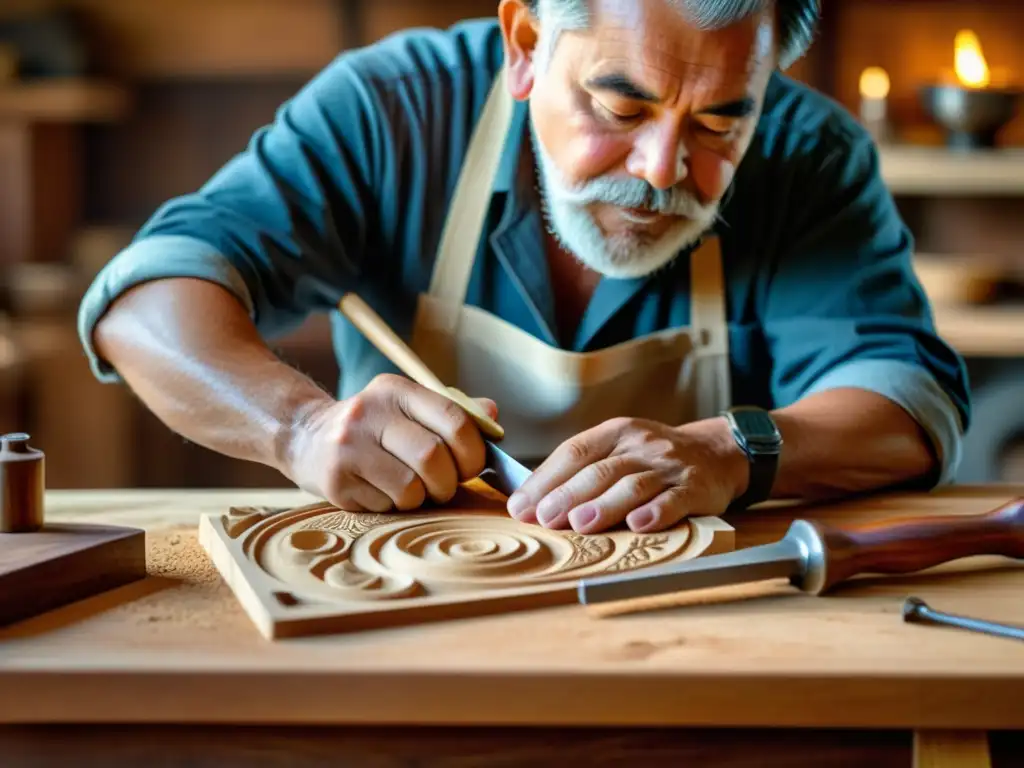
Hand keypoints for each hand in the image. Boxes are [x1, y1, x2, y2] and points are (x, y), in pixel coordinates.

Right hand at [285, 373, 496, 511]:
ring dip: (419, 499)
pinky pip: (385, 505)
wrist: (305, 437)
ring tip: (409, 489)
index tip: (470, 467)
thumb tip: (492, 416)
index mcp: (397, 390)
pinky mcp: (335, 479)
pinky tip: (380, 491)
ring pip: (410, 487)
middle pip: (433, 458)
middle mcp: (370, 412)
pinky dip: (393, 507)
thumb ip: (451, 413)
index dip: (473, 452)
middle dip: (446, 482)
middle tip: (440, 486)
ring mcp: (348, 446)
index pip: (454, 419)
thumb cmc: (374, 429)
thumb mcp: (408, 409)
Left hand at [505, 416, 748, 533]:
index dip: (545, 480)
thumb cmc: (652, 459)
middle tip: (544, 518)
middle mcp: (641, 445)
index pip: (573, 453)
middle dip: (568, 495)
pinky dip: (656, 512)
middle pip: (600, 470)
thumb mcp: (617, 451)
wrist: (716, 452)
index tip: (522, 506)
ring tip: (580, 524)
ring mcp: (669, 466)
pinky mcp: (696, 487)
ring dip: (605, 505)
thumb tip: (530, 502)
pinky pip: (675, 499)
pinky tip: (639, 525)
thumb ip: (578, 472)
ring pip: (632, 485)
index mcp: (615, 432)